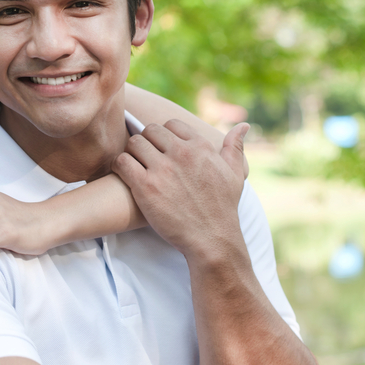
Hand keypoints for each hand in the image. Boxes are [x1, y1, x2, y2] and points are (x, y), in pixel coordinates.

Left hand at [112, 119, 248, 258]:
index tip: (162, 150)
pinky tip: (126, 176)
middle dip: (147, 142)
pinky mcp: (146, 186)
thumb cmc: (223, 208)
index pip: (171, 124)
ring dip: (132, 153)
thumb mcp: (234, 174)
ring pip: (134, 143)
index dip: (164, 136)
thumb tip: (244, 125)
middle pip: (150, 130)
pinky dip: (120, 166)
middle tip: (146, 159)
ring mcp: (162, 169)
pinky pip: (123, 161)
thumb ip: (234, 147)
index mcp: (200, 147)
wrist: (212, 239)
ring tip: (135, 166)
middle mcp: (181, 153)